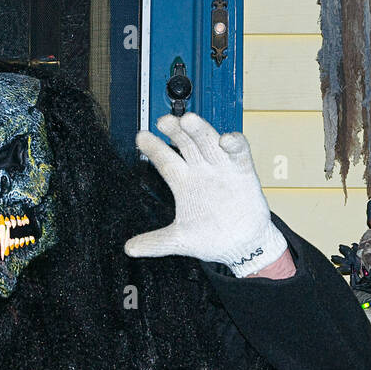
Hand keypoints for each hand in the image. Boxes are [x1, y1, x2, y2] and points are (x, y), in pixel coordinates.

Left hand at [125, 112, 287, 276]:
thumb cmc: (211, 238)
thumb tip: (128, 249)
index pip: (166, 161)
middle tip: (163, 121)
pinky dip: (235, 144)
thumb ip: (155, 243)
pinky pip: (239, 153)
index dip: (154, 148)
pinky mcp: (242, 173)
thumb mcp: (179, 241)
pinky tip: (226, 140)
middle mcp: (201, 170)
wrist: (242, 246)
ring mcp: (222, 169)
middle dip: (175, 131)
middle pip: (186, 144)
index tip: (141, 137)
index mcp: (184, 182)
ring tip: (188, 120)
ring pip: (210, 142)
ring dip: (200, 130)